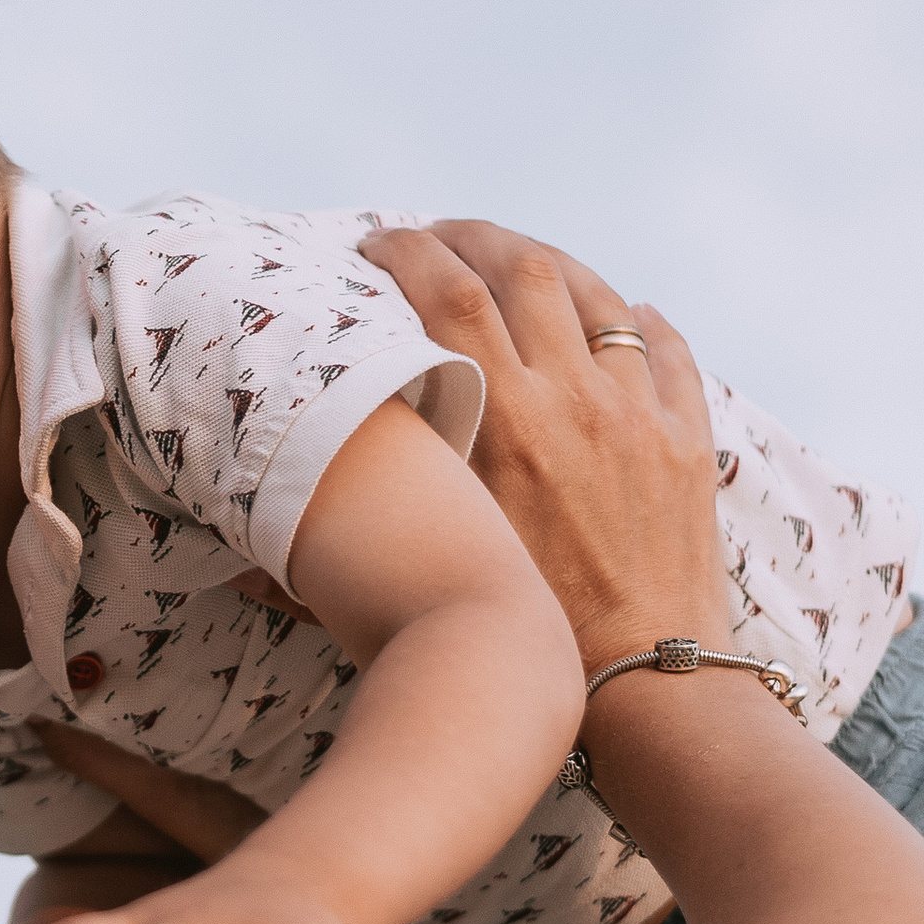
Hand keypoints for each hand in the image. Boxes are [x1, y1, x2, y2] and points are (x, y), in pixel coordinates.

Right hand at [355, 222, 732, 672]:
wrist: (644, 686)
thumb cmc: (526, 643)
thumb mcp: (426, 582)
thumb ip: (336, 559)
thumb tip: (237, 568)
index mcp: (503, 425)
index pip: (445, 295)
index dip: (406, 253)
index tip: (376, 245)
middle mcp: (574, 401)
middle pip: (523, 269)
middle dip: (472, 238)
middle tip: (438, 237)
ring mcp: (639, 415)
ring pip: (598, 296)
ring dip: (551, 262)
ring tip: (516, 258)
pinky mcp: (686, 442)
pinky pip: (669, 352)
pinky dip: (641, 320)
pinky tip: (627, 312)